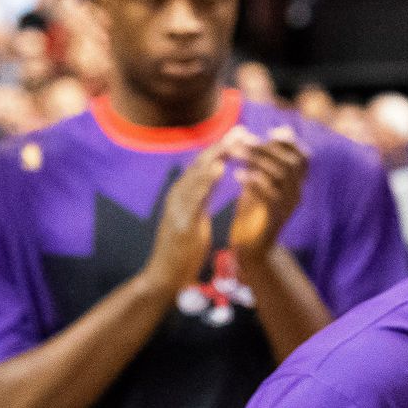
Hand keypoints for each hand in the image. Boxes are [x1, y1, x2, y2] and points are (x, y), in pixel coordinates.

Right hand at [141, 137, 230, 293]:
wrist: (165, 277)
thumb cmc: (182, 250)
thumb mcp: (195, 217)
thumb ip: (201, 197)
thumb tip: (212, 177)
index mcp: (183, 194)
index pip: (204, 165)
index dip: (221, 148)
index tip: (240, 135)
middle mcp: (178, 195)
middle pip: (201, 164)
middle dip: (222, 145)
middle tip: (241, 129)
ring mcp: (177, 207)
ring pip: (197, 174)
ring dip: (217, 155)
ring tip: (235, 141)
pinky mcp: (180, 221)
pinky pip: (195, 196)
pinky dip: (207, 179)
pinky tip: (220, 167)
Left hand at [228, 126, 308, 256]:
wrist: (252, 249)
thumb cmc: (252, 214)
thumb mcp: (259, 185)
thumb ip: (263, 165)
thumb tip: (264, 139)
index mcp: (296, 186)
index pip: (303, 158)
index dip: (291, 143)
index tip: (271, 133)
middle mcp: (297, 194)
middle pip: (291, 162)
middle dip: (266, 148)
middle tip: (243, 140)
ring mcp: (289, 206)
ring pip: (281, 175)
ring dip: (257, 160)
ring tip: (235, 153)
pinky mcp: (276, 218)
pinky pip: (270, 194)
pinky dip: (254, 182)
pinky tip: (238, 175)